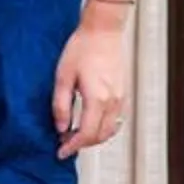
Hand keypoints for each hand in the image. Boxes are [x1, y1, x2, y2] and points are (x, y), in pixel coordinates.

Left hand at [53, 22, 128, 158]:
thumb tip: (60, 127)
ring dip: (93, 138)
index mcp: (97, 98)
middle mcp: (112, 102)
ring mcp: (120, 98)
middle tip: (65, 143)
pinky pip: (116, 120)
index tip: (61, 152)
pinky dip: (103, 128)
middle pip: (100, 136)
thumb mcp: (63, 77)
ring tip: (75, 135)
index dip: (72, 146)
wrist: (103, 31)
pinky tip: (90, 123)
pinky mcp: (123, 93)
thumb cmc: (82, 49)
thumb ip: (61, 105)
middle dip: (82, 144)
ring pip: (110, 130)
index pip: (86, 134)